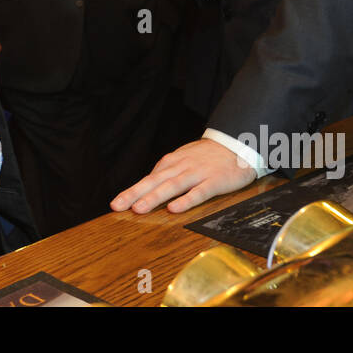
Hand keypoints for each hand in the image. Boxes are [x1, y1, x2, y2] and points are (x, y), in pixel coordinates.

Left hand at [111, 139, 256, 213]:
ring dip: (154, 197)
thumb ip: (166, 173)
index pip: (148, 179)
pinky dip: (186, 200)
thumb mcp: (183, 159)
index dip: (131, 191)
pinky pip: (198, 192)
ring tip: (139, 208)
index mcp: (172, 163)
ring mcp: (197, 174)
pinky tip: (174, 209)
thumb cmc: (207, 156)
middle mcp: (181, 167)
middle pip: (154, 181)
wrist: (236, 143)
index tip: (116, 203)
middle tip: (118, 206)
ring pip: (172, 186)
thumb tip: (146, 187)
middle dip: (134, 194)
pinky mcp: (214, 181)